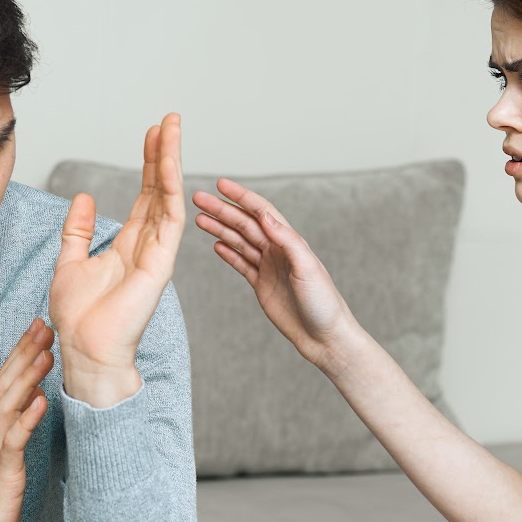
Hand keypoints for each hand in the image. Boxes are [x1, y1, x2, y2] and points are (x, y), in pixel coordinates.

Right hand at [0, 318, 53, 521]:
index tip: (39, 326)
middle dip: (25, 353)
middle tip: (44, 323)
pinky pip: (13, 443)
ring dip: (27, 378)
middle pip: (6, 385)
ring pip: (9, 406)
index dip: (22, 353)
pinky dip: (26, 420)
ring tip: (45, 353)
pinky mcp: (1, 475)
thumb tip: (33, 397)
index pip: (6, 382)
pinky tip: (39, 401)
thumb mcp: (5, 459)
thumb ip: (15, 428)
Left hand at [49, 113, 185, 406]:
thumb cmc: (78, 318)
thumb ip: (78, 230)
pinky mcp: (161, 262)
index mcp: (129, 245)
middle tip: (169, 121)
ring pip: (169, 197)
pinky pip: (170, 217)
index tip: (152, 133)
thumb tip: (83, 197)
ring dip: (170, 162)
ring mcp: (158, 253)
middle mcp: (148, 246)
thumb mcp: (70, 262)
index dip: (149, 164)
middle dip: (164, 154)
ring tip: (172, 128)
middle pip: (161, 190)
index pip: (144, 196)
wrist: (85, 350)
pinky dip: (170, 187)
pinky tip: (168, 162)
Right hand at [192, 178, 359, 369]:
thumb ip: (287, 241)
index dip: (241, 197)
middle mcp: (277, 250)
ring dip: (220, 229)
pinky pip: (241, 264)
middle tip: (197, 198)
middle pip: (244, 224)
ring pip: (239, 241)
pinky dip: (228, 253)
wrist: (324, 336)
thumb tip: (265, 217)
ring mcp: (268, 267)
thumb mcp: (307, 268)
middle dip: (221, 210)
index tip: (220, 185)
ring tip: (199, 219)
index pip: (261, 212)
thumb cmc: (323, 302)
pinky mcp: (262, 285)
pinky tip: (215, 244)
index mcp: (289, 242)